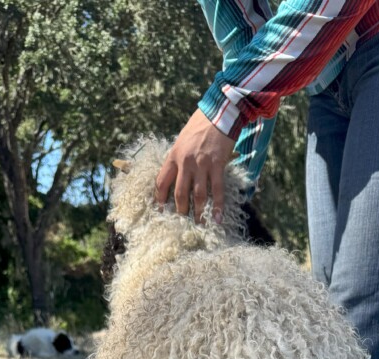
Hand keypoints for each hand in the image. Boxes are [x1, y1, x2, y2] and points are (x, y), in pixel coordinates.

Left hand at [155, 109, 234, 224]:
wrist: (218, 113)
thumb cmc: (200, 126)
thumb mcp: (181, 141)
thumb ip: (178, 158)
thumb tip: (177, 176)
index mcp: (173, 156)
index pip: (162, 182)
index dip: (160, 199)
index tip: (161, 212)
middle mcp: (185, 162)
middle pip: (179, 193)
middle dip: (180, 211)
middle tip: (182, 224)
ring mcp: (201, 164)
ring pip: (197, 195)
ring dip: (198, 212)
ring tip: (199, 225)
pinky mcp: (217, 164)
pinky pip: (217, 189)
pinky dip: (217, 206)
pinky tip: (217, 218)